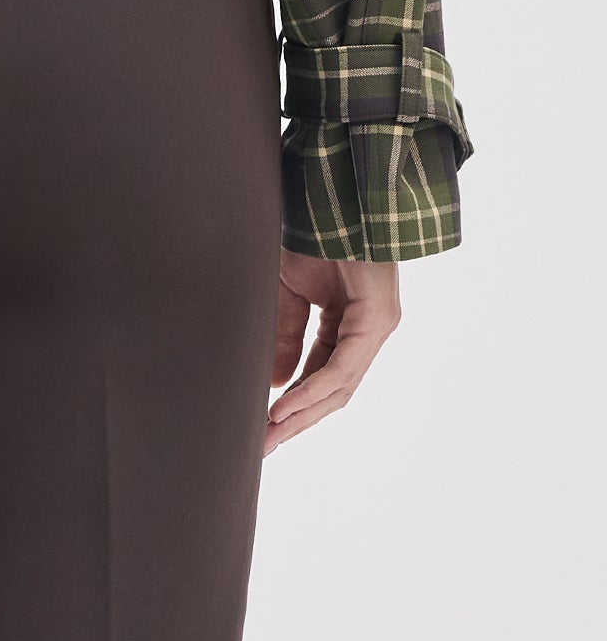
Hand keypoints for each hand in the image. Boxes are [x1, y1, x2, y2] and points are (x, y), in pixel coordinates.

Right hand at [264, 249, 399, 454]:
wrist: (339, 193)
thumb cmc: (315, 233)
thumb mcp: (289, 288)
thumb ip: (286, 333)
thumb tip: (278, 383)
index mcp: (346, 322)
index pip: (319, 375)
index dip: (292, 404)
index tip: (262, 428)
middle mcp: (365, 330)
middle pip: (332, 390)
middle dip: (296, 421)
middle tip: (264, 447)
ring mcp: (375, 326)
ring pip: (340, 384)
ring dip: (303, 412)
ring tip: (271, 432)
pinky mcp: (377, 318)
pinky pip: (344, 365)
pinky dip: (315, 388)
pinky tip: (289, 404)